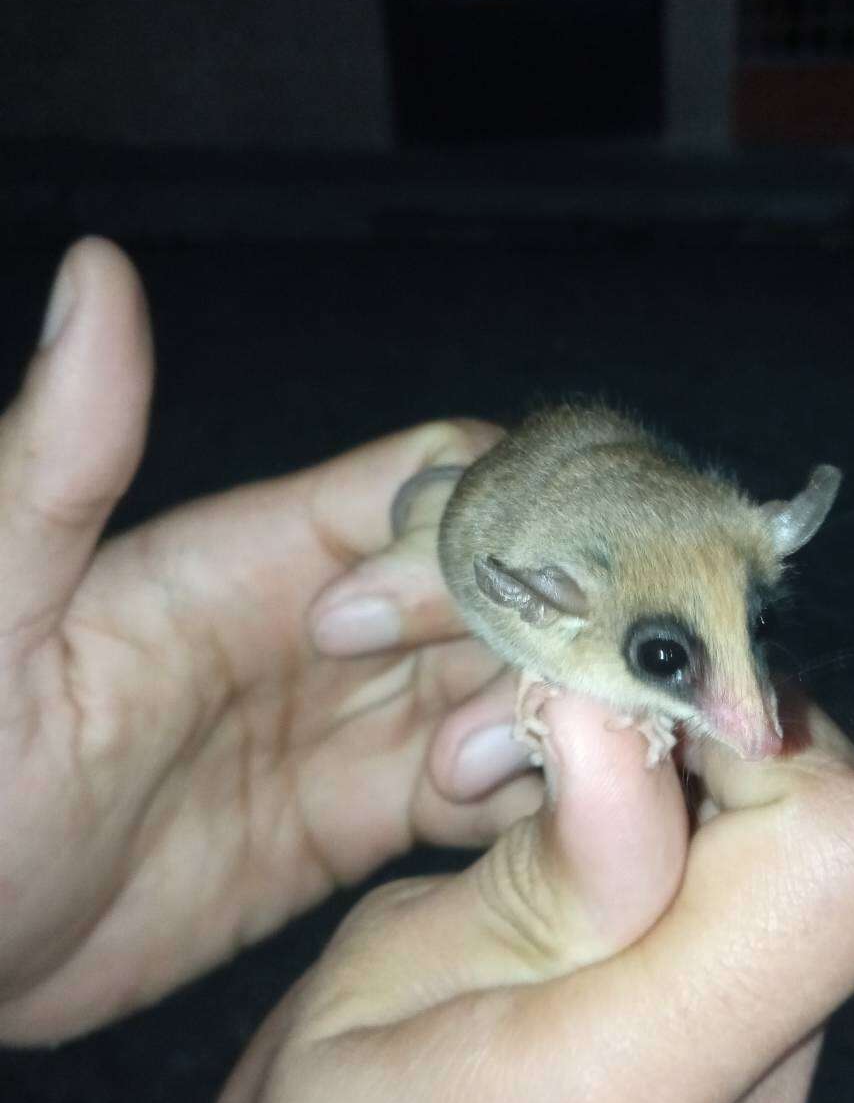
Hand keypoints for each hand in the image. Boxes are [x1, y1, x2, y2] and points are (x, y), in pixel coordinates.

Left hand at [0, 239, 536, 1043]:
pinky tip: (535, 822)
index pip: (424, 486)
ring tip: (503, 774)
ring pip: (502, 685)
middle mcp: (320, 631)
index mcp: (251, 556)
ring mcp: (343, 729)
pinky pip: (477, 792)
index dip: (488, 521)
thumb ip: (62, 458)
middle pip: (493, 586)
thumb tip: (96, 277)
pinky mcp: (352, 825)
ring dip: (542, 719)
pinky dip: (527, 797)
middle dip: (542, 628)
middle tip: (535, 706)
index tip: (501, 596)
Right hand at [84, 690, 853, 1102]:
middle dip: (727, 772)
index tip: (635, 707)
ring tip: (574, 871)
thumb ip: (546, 859)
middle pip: (842, 875)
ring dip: (715, 844)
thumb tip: (639, 703)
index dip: (762, 743)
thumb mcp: (378, 966)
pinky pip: (787, 978)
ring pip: (817, 915)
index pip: (838, 869)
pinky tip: (609, 946)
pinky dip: (712, 920)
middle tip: (582, 770)